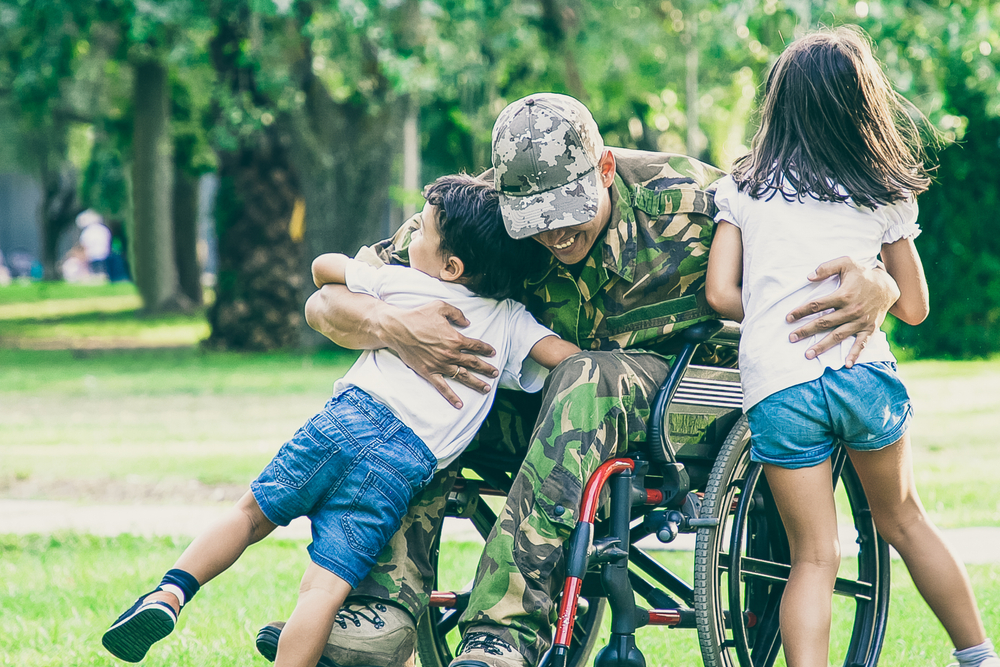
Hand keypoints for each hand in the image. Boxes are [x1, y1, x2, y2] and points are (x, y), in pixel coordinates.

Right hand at [379, 301, 497, 408]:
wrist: (397, 329)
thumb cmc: (418, 316)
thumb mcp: (440, 307)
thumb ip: (457, 314)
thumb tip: (467, 322)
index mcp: (455, 339)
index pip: (476, 346)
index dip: (486, 349)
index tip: (492, 352)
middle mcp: (450, 354)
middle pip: (473, 363)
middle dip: (486, 368)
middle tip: (495, 373)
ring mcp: (440, 365)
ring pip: (463, 376)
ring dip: (476, 383)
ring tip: (486, 388)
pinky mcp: (429, 372)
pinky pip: (443, 387)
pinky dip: (451, 396)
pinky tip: (459, 405)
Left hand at [785, 256, 898, 366]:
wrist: (888, 284)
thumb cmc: (863, 273)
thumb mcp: (846, 263)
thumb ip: (826, 267)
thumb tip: (808, 277)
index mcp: (844, 295)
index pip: (817, 305)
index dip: (801, 311)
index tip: (788, 318)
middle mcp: (852, 310)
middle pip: (824, 323)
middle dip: (806, 331)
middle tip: (791, 338)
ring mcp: (861, 321)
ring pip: (838, 336)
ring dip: (822, 346)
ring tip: (808, 355)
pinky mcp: (870, 328)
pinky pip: (862, 344)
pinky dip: (855, 354)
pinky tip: (846, 364)